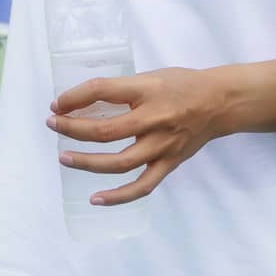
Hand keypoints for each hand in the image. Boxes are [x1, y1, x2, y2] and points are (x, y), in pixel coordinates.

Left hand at [48, 66, 222, 205]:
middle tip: (54, 125)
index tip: (57, 105)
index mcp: (149, 90)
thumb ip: (122, 90)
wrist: (221, 102)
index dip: (75, 98)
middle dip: (73, 129)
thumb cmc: (183, 85)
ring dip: (87, 162)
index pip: (104, 91)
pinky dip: (118, 197)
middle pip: (106, 131)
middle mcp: (155, 119)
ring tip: (64, 158)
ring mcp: (163, 145)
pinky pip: (142, 186)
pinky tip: (96, 199)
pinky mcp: (169, 163)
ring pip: (119, 163)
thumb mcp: (152, 77)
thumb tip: (82, 103)